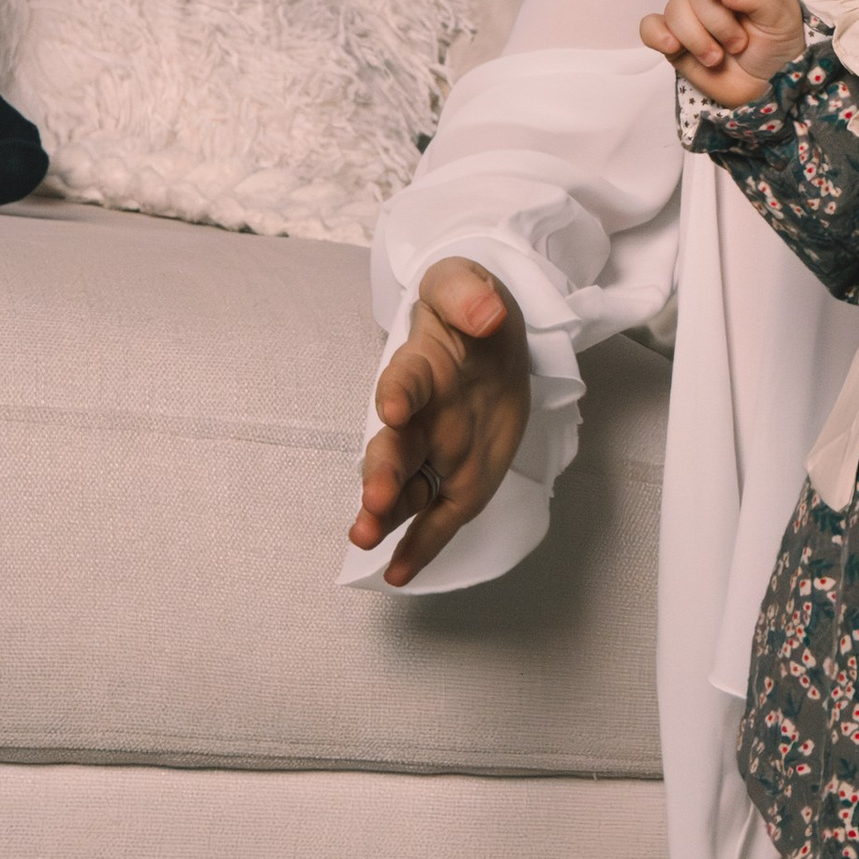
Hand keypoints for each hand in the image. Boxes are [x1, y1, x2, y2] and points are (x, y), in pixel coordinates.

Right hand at [351, 256, 532, 588]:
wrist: (490, 332)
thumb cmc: (469, 308)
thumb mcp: (467, 285)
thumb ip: (468, 294)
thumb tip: (487, 313)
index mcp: (419, 368)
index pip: (405, 380)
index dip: (398, 394)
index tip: (392, 408)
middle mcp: (417, 417)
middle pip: (394, 449)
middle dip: (382, 474)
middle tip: (375, 499)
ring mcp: (435, 451)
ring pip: (405, 489)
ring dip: (386, 514)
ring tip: (367, 537)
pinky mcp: (459, 477)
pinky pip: (436, 517)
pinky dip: (418, 547)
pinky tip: (397, 574)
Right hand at [639, 0, 805, 105]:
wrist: (765, 85)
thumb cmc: (777, 46)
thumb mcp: (784, 18)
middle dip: (717, 22)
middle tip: (739, 45)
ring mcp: (692, 17)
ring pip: (675, 10)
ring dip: (695, 38)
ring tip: (715, 59)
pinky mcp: (675, 40)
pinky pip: (650, 27)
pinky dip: (656, 35)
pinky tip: (672, 47)